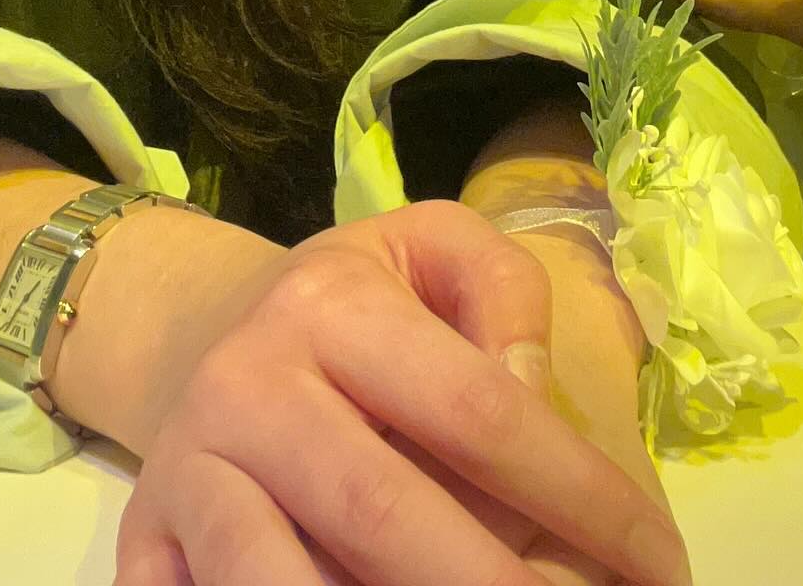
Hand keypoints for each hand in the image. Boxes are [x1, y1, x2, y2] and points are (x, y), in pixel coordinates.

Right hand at [111, 199, 689, 585]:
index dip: (578, 493)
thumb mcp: (432, 250)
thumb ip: (503, 295)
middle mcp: (249, 386)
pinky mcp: (146, 549)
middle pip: (381, 513)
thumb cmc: (351, 301)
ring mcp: (188, 475)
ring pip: (278, 584)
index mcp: (331, 304)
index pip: (477, 407)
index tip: (656, 562)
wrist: (201, 332)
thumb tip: (530, 395)